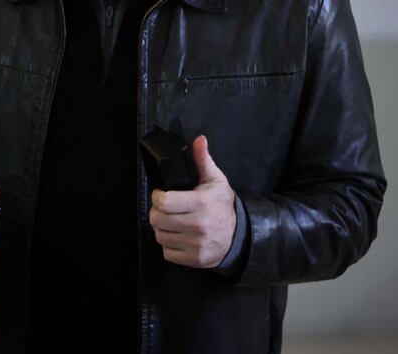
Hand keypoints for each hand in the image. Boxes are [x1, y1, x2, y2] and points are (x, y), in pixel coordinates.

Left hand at [148, 135, 235, 267]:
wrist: (240, 235)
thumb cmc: (223, 206)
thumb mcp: (215, 181)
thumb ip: (203, 160)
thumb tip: (199, 139)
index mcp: (201, 203)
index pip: (163, 202)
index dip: (157, 197)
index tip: (161, 194)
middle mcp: (198, 225)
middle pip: (157, 219)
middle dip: (157, 212)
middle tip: (165, 209)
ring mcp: (196, 244)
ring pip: (160, 236)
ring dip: (162, 229)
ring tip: (171, 222)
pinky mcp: (194, 259)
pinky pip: (167, 253)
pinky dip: (169, 246)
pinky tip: (178, 237)